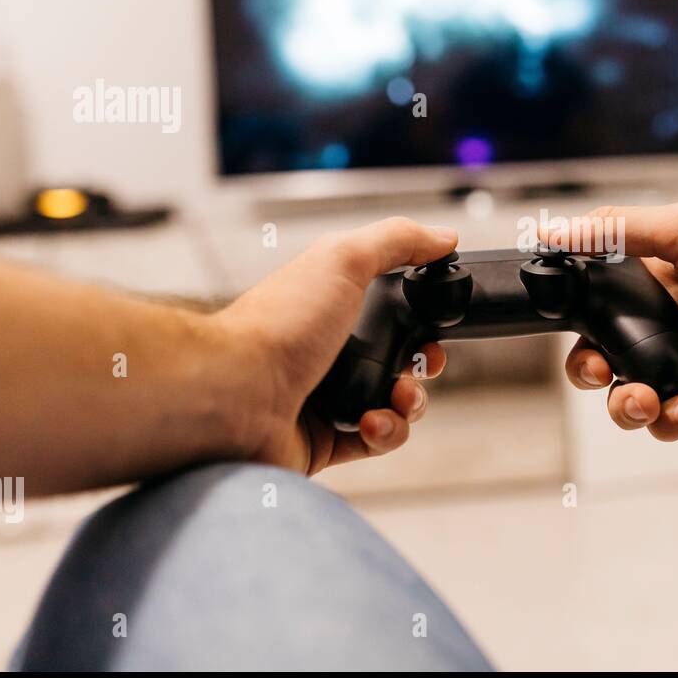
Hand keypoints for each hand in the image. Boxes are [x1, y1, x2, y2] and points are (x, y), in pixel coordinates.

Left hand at [210, 217, 457, 474]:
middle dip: (424, 366)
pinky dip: (384, 433)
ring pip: (395, 404)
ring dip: (410, 403)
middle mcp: (326, 350)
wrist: (234, 396)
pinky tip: (369, 423)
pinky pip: (375, 440)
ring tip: (396, 399)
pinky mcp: (323, 440)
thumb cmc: (277, 326)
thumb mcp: (343, 260)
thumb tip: (443, 236)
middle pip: (400, 359)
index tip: (434, 324)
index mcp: (329, 305)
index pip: (389, 309)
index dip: (421, 317)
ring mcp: (325, 397)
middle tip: (422, 366)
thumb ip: (397, 241)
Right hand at [549, 203, 677, 441]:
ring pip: (628, 396)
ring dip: (624, 405)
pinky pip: (669, 422)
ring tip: (645, 400)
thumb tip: (554, 231)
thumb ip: (616, 231)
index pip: (595, 301)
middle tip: (601, 370)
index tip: (568, 328)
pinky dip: (669, 421)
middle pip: (600, 355)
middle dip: (589, 370)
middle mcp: (666, 320)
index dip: (575, 320)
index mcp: (655, 277)